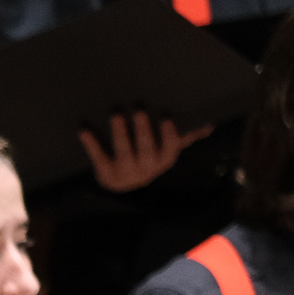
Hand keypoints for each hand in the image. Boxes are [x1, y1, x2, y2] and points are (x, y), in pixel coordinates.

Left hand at [78, 112, 211, 192]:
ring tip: (116, 112)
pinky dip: (90, 142)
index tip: (165, 116)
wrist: (123, 187)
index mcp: (164, 158)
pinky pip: (98, 155)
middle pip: (146, 146)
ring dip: (119, 131)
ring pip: (123, 149)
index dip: (168, 133)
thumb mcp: (167, 151)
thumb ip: (185, 138)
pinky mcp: (105, 172)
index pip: (170, 145)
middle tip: (139, 108)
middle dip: (142, 128)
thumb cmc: (147, 160)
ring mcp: (125, 170)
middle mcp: (146, 166)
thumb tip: (210, 126)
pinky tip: (83, 128)